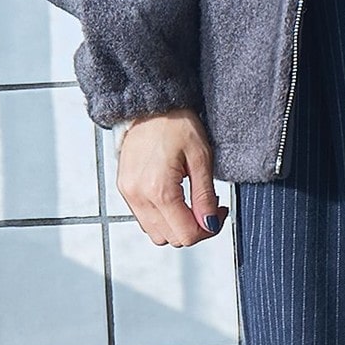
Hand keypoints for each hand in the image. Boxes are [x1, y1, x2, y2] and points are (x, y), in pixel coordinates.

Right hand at [116, 108, 226, 246]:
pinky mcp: (125, 189)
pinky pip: (145, 220)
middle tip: (208, 207)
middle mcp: (138, 196)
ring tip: (191, 203)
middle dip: (195, 229)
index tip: (219, 212)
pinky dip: (163, 218)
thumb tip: (210, 225)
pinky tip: (175, 200)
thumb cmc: (177, 124)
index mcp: (159, 189)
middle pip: (172, 238)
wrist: (151, 106)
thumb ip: (205, 197)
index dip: (209, 229)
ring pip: (157, 234)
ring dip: (177, 226)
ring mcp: (128, 194)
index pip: (187, 234)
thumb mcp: (201, 159)